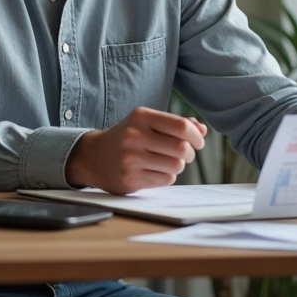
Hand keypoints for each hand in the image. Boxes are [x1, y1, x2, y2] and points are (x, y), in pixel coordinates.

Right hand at [65, 106, 207, 193]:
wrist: (93, 157)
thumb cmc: (129, 136)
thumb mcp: (148, 122)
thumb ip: (176, 124)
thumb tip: (203, 130)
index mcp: (141, 117)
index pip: (181, 126)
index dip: (196, 136)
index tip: (198, 142)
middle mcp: (134, 136)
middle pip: (181, 148)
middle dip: (190, 153)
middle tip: (185, 154)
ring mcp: (130, 159)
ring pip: (176, 166)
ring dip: (179, 165)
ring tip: (170, 162)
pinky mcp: (130, 179)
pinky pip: (165, 180)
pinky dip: (167, 176)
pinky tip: (156, 171)